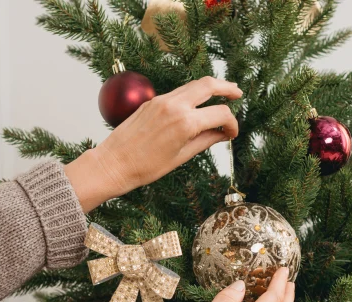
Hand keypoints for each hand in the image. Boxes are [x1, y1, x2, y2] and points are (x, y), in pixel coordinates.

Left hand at [65, 76, 241, 212]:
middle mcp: (175, 106)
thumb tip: (222, 134)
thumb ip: (205, 140)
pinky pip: (178, 91)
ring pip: (193, 84)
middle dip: (226, 88)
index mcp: (185, 123)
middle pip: (209, 85)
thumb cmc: (145, 167)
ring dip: (210, 86)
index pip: (220, 114)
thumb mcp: (181, 156)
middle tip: (238, 93)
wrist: (114, 163)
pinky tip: (197, 101)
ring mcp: (162, 100)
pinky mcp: (152, 101)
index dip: (231, 124)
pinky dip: (192, 93)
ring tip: (222, 91)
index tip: (232, 134)